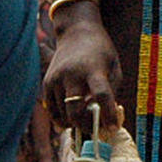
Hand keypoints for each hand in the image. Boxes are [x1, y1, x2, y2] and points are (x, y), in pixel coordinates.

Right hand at [43, 11, 121, 138]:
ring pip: (63, 114)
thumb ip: (111, 92)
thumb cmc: (100, 51)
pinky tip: (69, 119)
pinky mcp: (47, 83)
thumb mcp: (114, 66)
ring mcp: (57, 79)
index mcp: (93, 69)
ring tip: (84, 117)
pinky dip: (61, 119)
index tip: (113, 128)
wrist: (76, 32)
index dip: (108, 114)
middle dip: (85, 126)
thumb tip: (105, 118)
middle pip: (75, 110)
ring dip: (75, 122)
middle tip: (94, 129)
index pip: (101, 95)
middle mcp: (72, 74)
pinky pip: (52, 110)